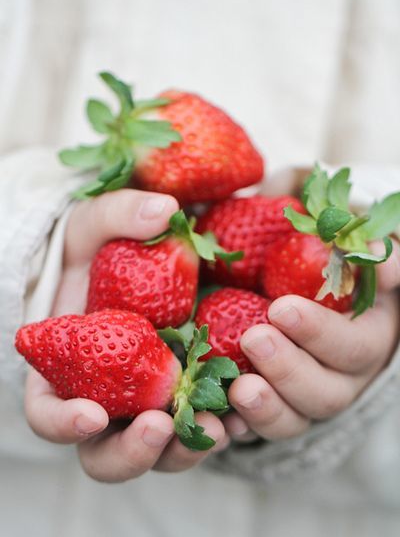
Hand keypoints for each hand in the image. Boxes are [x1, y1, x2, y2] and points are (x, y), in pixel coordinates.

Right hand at [24, 189, 227, 481]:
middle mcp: (106, 399)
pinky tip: (247, 408)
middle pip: (107, 454)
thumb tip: (164, 211)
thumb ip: (120, 215)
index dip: (63, 422)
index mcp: (66, 370)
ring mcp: (149, 404)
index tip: (91, 414)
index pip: (48, 413)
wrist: (137, 262)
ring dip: (187, 447)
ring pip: (162, 451)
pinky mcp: (190, 395)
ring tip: (219, 423)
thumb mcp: (98, 224)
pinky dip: (224, 424)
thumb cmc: (101, 249)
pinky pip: (205, 424)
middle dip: (133, 451)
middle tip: (161, 426)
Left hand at [223, 240, 399, 441]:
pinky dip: (242, 427)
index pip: (352, 347)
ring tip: (238, 389)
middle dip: (287, 369)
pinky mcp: (277, 411)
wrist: (309, 303)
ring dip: (266, 407)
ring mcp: (306, 401)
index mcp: (367, 341)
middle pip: (324, 393)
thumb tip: (373, 252)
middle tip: (253, 339)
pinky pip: (260, 429)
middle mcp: (341, 380)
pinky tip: (221, 422)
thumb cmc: (333, 277)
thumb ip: (372, 257)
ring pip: (294, 420)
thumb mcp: (357, 262)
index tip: (280, 308)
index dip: (318, 332)